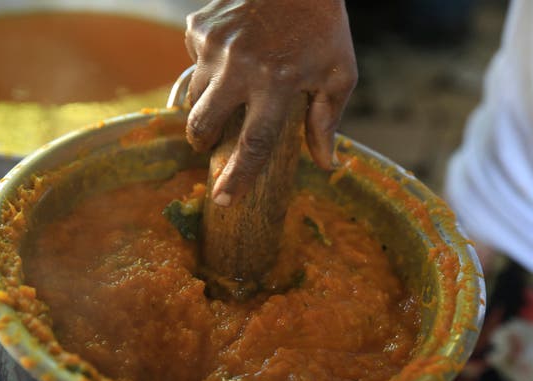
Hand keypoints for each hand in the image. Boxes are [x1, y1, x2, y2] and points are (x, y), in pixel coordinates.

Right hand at [185, 0, 356, 205]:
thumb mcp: (338, 73)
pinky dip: (208, 65)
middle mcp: (239, 67)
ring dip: (206, 104)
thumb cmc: (323, 27)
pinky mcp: (199, 27)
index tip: (222, 200)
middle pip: (204, 124)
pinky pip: (194, 60)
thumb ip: (327, 121)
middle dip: (202, 142)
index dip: (237, 177)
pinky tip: (230, 55)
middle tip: (209, 143)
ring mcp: (214, 46)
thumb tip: (325, 164)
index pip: (253, 144)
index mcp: (277, 83)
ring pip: (194, 94)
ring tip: (227, 94)